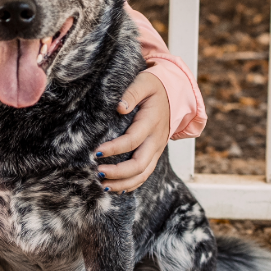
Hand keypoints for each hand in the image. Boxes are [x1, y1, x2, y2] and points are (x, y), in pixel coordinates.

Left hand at [95, 71, 169, 192]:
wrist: (174, 95)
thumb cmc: (153, 87)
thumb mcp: (144, 82)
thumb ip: (132, 93)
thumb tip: (119, 107)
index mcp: (151, 122)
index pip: (132, 140)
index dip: (114, 148)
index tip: (96, 151)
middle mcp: (156, 140)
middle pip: (139, 164)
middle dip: (118, 172)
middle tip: (97, 172)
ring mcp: (156, 149)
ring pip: (143, 174)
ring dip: (123, 182)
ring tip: (103, 185)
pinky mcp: (154, 154)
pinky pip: (145, 173)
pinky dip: (132, 183)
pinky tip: (116, 188)